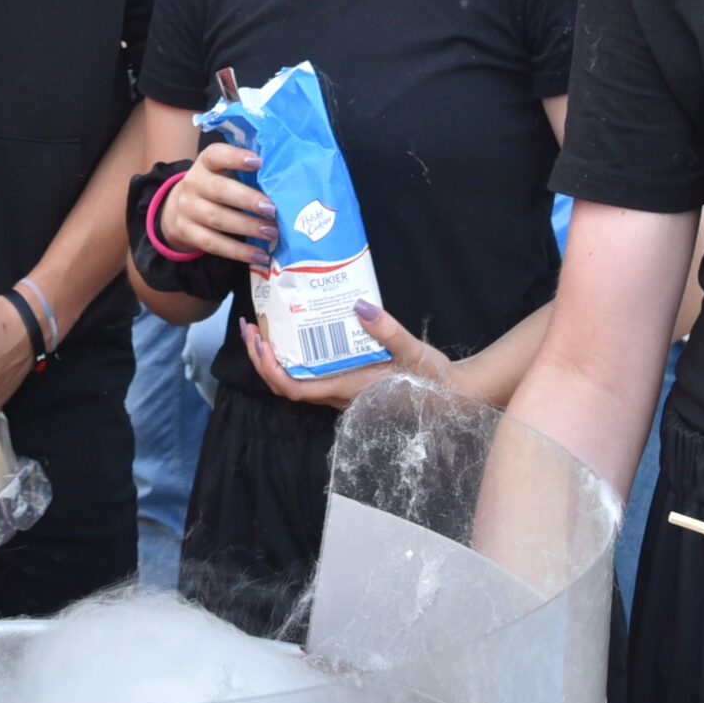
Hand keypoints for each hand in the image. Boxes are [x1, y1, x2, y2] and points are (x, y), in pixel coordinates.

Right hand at [160, 142, 275, 266]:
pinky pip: (214, 244)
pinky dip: (238, 251)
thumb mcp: (225, 172)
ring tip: (272, 233)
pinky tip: (260, 255)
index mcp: (206, 163)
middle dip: (247, 200)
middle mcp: (193, 183)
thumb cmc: (217, 186)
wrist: (181, 207)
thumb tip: (288, 180)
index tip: (258, 162)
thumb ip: (248, 173)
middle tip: (272, 209)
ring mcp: (187, 209)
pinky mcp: (187, 232)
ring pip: (217, 219)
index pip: (216, 155)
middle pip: (219, 190)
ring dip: (247, 227)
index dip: (235, 157)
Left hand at [242, 300, 456, 409]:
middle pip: (286, 385)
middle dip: (261, 360)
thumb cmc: (432, 378)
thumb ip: (388, 330)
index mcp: (348, 389)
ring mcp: (342, 390)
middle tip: (251, 328)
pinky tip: (295, 333)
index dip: (271, 370)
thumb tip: (360, 307)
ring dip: (273, 358)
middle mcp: (339, 395)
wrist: (452, 395)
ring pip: (295, 381)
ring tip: (262, 329)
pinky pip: (311, 374)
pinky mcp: (348, 382)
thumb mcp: (413, 350)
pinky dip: (294, 356)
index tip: (260, 345)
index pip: (296, 389)